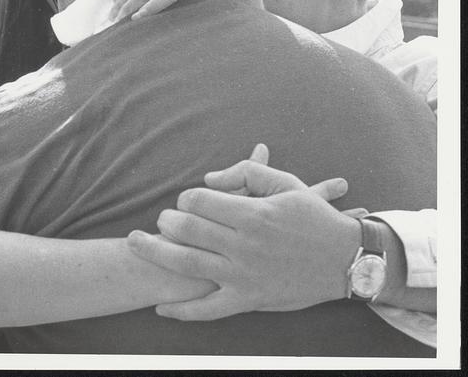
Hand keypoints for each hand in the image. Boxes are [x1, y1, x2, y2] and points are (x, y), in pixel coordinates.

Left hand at [127, 144, 360, 319]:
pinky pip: (208, 310)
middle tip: (160, 220)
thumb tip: (208, 179)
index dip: (185, 197)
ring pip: (188, 264)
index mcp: (252, 213)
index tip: (185, 200)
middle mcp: (244, 245)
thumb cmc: (314, 218)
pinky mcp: (248, 300)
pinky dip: (182, 312)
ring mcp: (244, 275)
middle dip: (165, 221)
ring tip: (137, 243)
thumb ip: (246, 172)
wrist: (348, 260)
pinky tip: (161, 307)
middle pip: (187, 229)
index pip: (199, 200)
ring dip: (156, 253)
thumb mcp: (286, 183)